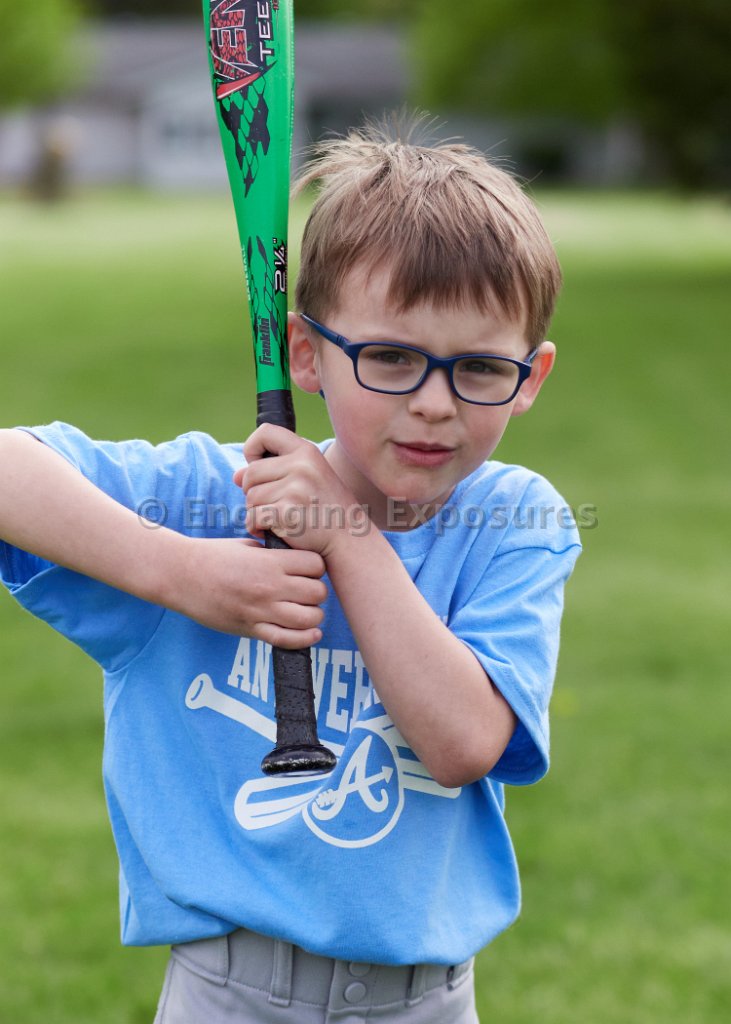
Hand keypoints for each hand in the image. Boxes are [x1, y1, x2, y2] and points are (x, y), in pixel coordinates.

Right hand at [167, 535, 326, 647]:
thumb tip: (295, 561)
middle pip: (317, 593)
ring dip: (313, 616)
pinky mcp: (250, 629)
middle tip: (306, 591)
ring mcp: (260, 610)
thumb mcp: (247, 546)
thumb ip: (274, 554)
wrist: (181, 575)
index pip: (315, 565)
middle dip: (316, 592)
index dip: (316, 568)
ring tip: (306, 611)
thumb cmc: (212, 557)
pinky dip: (304, 639)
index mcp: (270, 562)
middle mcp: (269, 587)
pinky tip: (311, 633)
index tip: (307, 570)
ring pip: (308, 618)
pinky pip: (287, 640)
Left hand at [236, 425, 367, 557]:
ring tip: (278, 518)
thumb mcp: (307, 481)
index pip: (265, 432)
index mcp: (306, 451)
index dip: (252, 449)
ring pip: (250, 497)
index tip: (258, 466)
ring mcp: (295, 489)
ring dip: (256, 512)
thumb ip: (273, 472)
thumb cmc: (326, 510)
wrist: (348, 540)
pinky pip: (253, 517)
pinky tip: (273, 531)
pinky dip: (257, 527)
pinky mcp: (287, 513)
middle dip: (253, 492)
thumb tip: (236, 476)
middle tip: (273, 504)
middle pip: (250, 473)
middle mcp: (301, 465)